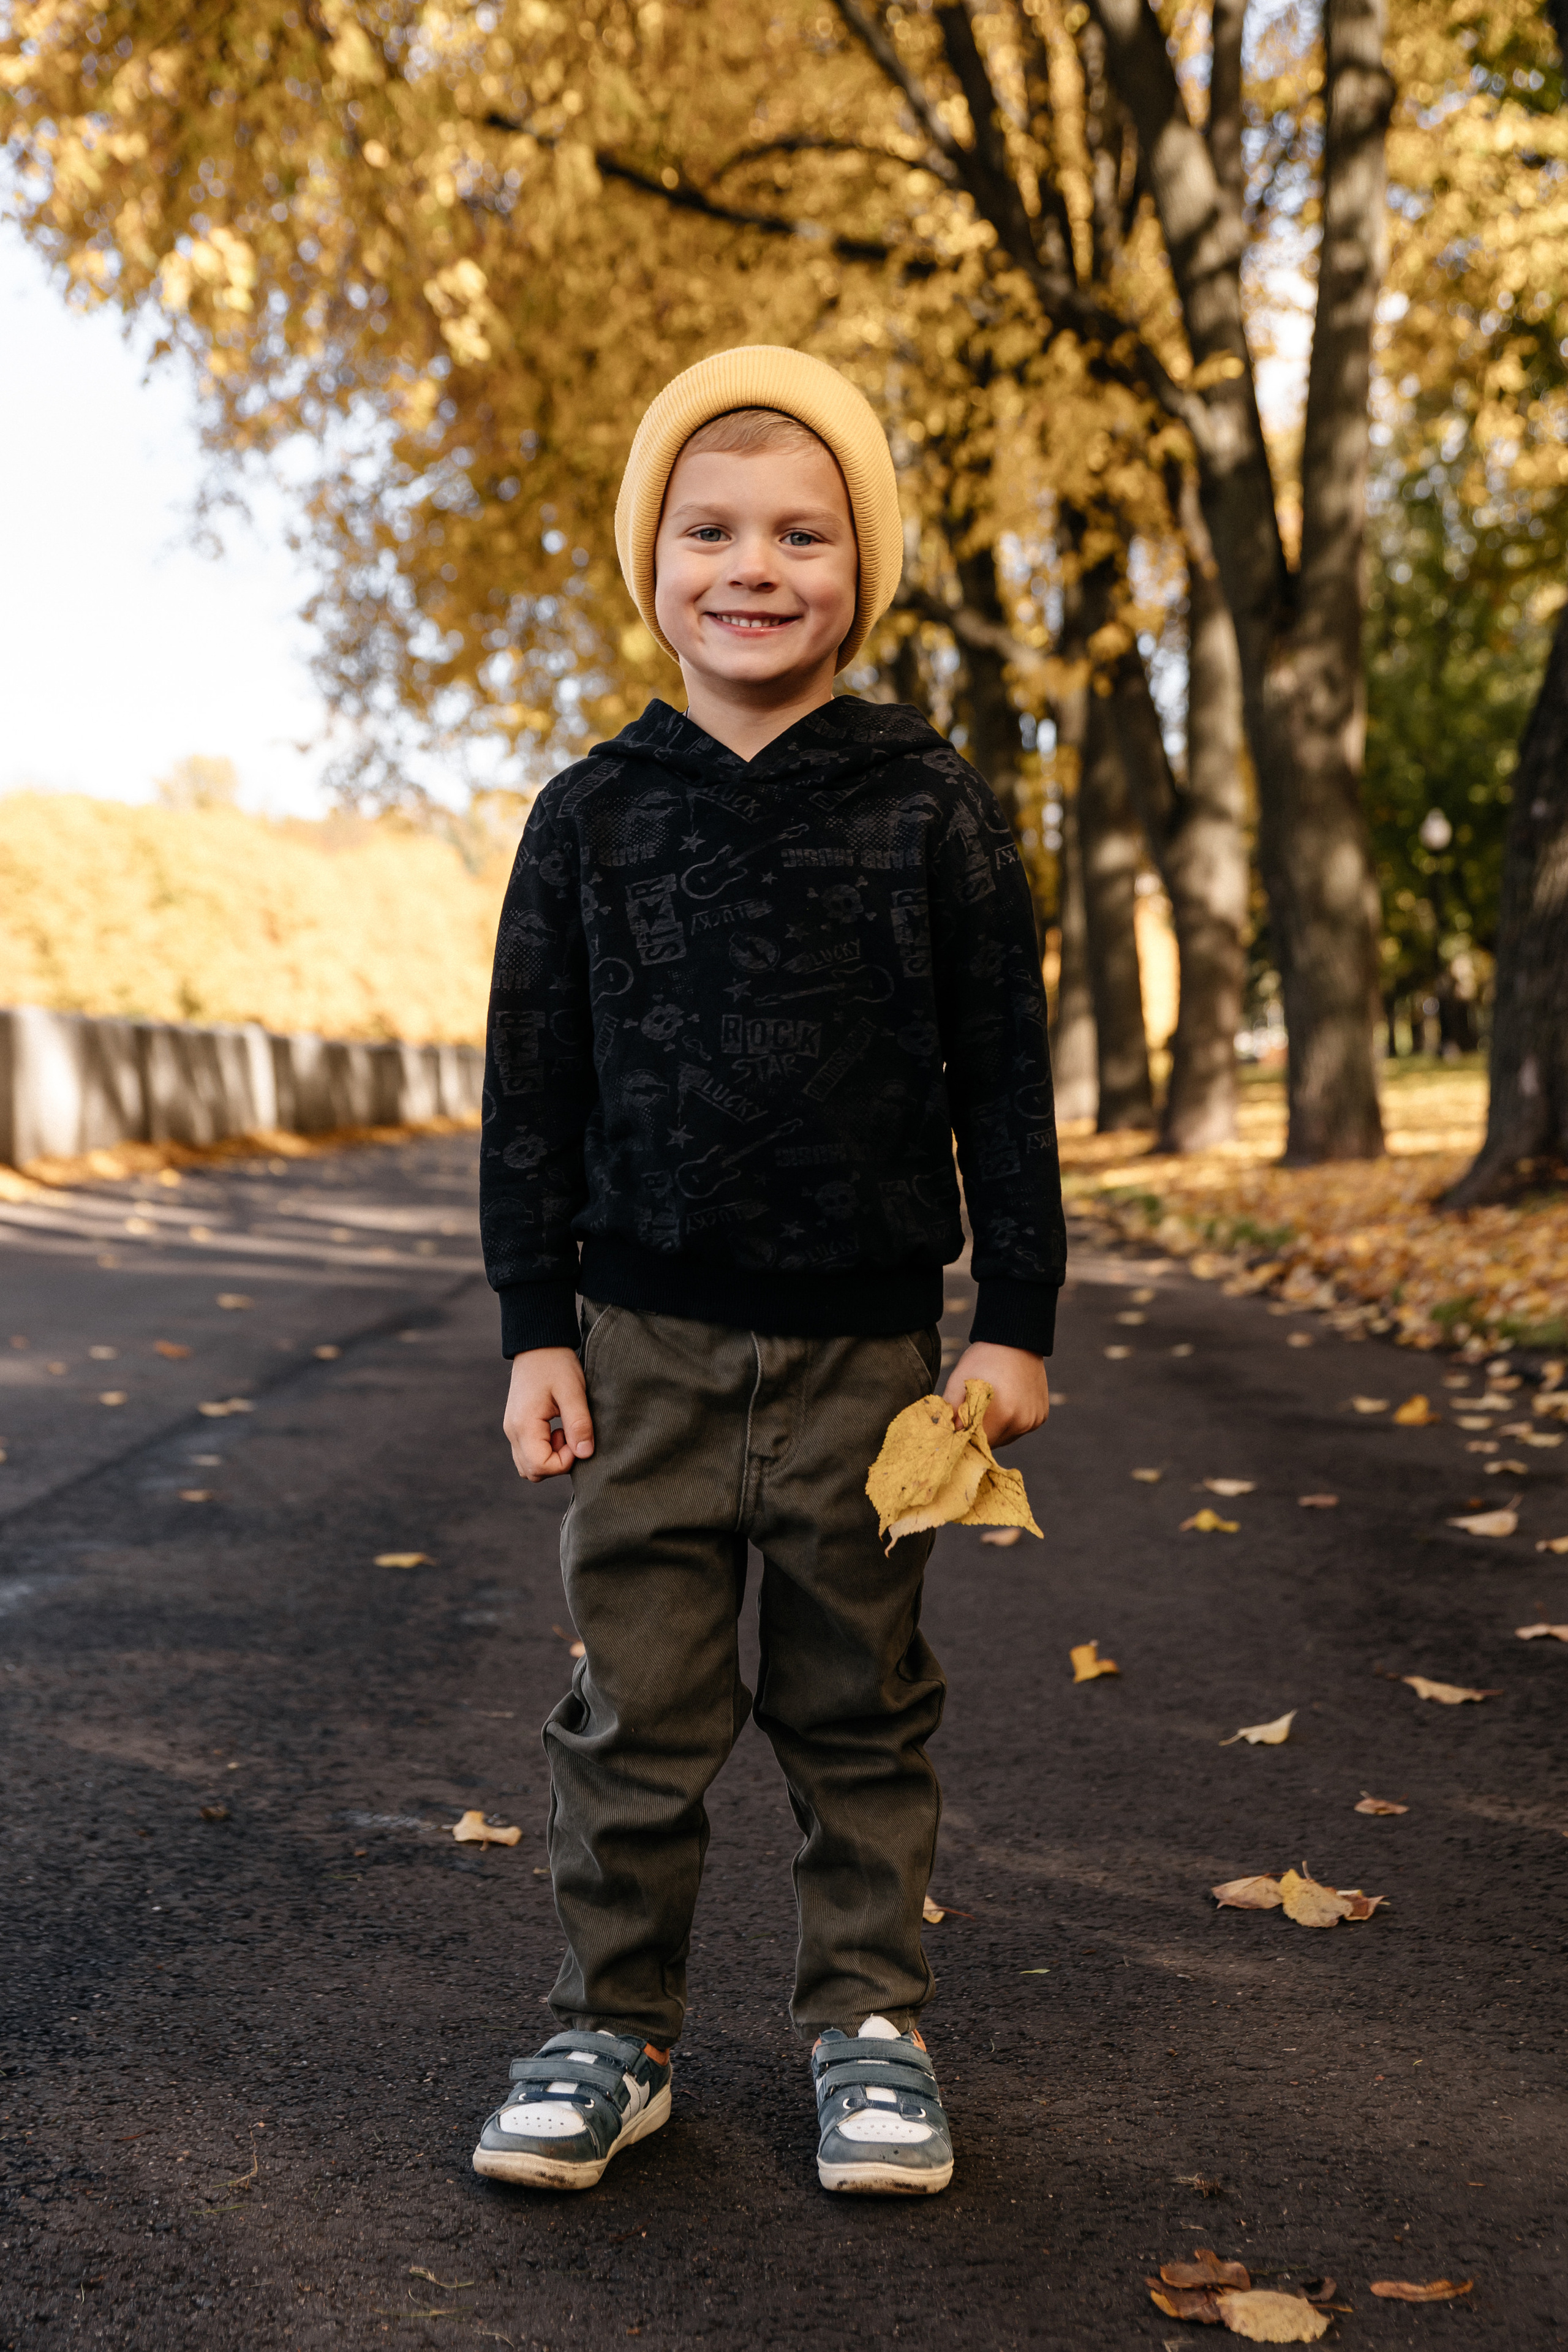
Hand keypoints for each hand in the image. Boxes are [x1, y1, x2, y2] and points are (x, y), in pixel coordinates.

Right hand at [504, 1347, 594, 1480]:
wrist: (537, 1344)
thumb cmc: (555, 1364)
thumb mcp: (573, 1391)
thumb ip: (579, 1424)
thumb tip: (585, 1454)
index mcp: (524, 1425)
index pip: (541, 1466)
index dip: (565, 1462)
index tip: (578, 1440)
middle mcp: (512, 1431)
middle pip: (532, 1471)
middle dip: (557, 1463)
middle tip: (571, 1436)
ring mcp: (512, 1429)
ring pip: (528, 1465)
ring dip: (550, 1458)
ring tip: (564, 1431)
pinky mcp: (516, 1426)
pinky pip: (527, 1452)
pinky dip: (544, 1450)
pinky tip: (556, 1428)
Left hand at [943, 1341, 1049, 1447]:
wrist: (1016, 1340)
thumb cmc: (983, 1359)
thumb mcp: (959, 1381)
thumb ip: (950, 1411)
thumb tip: (945, 1434)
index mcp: (1002, 1414)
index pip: (976, 1442)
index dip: (964, 1436)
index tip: (959, 1424)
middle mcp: (1022, 1421)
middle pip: (992, 1442)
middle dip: (979, 1433)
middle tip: (972, 1412)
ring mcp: (1033, 1420)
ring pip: (1006, 1437)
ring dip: (995, 1428)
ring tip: (990, 1405)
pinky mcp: (1040, 1417)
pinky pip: (1020, 1428)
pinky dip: (1010, 1422)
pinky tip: (1006, 1402)